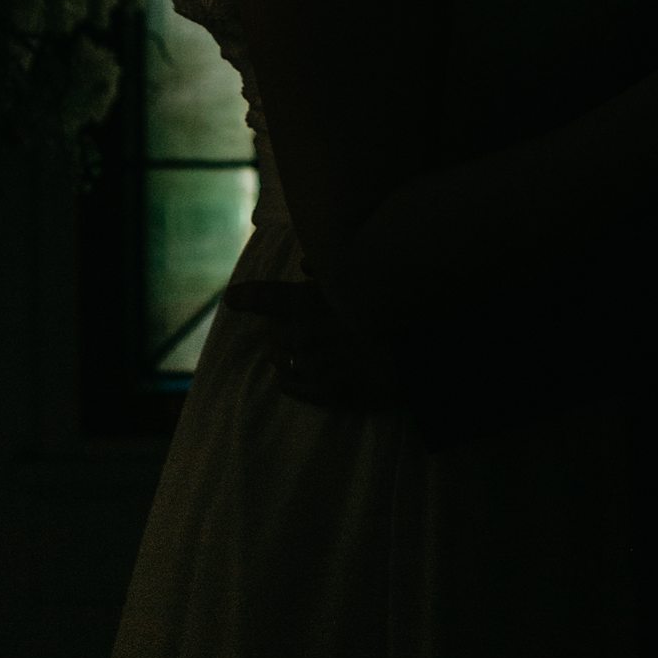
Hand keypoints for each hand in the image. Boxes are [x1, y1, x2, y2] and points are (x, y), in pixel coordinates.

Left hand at [223, 275, 409, 409]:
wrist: (425, 357)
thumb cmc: (395, 310)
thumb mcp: (364, 280)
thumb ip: (329, 270)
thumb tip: (304, 263)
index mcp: (313, 305)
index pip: (268, 298)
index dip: (247, 296)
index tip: (232, 297)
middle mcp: (306, 337)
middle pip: (273, 333)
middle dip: (276, 328)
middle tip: (284, 325)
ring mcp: (315, 367)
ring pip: (280, 361)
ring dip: (281, 354)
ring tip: (289, 351)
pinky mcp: (326, 393)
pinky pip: (291, 386)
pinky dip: (288, 378)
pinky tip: (292, 374)